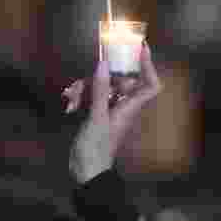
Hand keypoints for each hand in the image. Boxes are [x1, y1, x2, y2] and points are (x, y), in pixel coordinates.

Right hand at [64, 44, 161, 183]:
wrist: (85, 172)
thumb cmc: (96, 147)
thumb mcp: (96, 117)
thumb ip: (100, 89)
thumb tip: (104, 63)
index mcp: (130, 107)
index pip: (151, 85)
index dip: (149, 66)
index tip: (141, 48)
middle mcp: (122, 105)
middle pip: (117, 80)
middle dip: (97, 78)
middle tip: (80, 84)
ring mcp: (109, 109)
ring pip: (101, 86)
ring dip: (84, 88)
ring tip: (70, 97)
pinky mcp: (96, 113)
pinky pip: (91, 96)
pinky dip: (80, 97)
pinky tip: (69, 104)